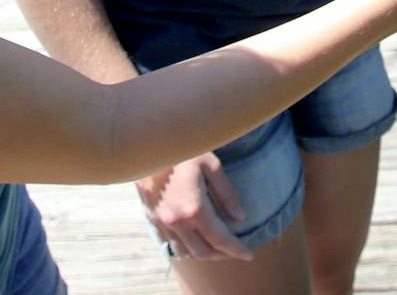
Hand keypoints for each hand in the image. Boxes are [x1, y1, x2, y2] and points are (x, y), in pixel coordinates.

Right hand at [137, 152, 252, 261]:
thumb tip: (239, 218)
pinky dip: (185, 246)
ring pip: (185, 250)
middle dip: (222, 254)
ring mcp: (161, 221)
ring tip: (216, 247)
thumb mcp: (210, 164)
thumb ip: (226, 193)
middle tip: (234, 250)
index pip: (221, 239)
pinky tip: (193, 238)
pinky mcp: (151, 216)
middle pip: (203, 251)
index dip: (237, 249)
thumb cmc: (182, 149)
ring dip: (203, 253)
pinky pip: (170, 241)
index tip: (249, 255)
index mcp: (194, 209)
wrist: (146, 142)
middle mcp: (177, 221)